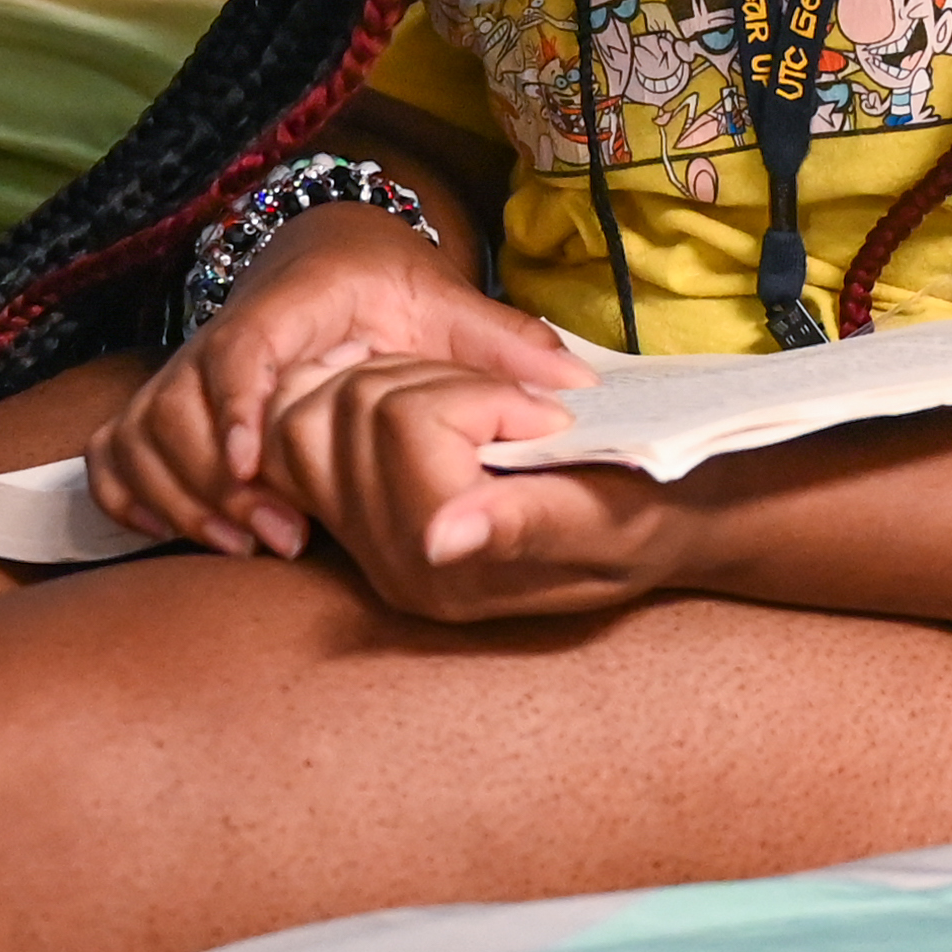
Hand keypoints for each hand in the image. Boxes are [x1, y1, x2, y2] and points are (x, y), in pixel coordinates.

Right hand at [83, 206, 591, 560]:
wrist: (328, 249)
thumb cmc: (388, 280)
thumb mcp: (447, 300)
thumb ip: (502, 342)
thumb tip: (574, 387)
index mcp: (292, 302)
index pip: (242, 346)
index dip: (239, 404)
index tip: (255, 463)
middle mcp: (224, 331)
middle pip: (178, 404)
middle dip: (214, 479)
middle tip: (279, 534)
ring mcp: (188, 369)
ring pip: (141, 430)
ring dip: (181, 494)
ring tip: (250, 542)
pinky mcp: (171, 400)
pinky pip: (118, 448)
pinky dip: (133, 492)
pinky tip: (186, 530)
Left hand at [259, 352, 686, 623]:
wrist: (653, 524)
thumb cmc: (645, 517)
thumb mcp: (606, 520)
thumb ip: (525, 524)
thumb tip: (441, 537)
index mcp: (452, 573)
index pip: (409, 425)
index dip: (481, 394)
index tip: (552, 414)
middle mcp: (393, 570)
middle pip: (358, 408)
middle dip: (442, 378)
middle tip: (518, 402)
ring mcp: (368, 549)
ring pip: (318, 411)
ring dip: (398, 377)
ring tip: (479, 400)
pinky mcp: (358, 522)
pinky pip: (298, 436)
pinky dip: (354, 395)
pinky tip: (426, 401)